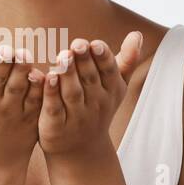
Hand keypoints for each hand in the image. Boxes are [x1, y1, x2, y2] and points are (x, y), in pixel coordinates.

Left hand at [38, 33, 143, 156]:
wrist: (81, 151)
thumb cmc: (97, 107)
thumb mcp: (116, 87)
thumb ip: (125, 60)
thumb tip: (137, 33)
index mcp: (110, 91)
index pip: (109, 72)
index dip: (103, 58)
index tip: (96, 43)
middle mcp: (96, 104)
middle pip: (90, 80)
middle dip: (84, 61)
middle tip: (77, 44)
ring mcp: (77, 117)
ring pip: (73, 93)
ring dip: (68, 74)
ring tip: (62, 56)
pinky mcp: (56, 127)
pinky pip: (54, 108)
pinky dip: (51, 94)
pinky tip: (46, 77)